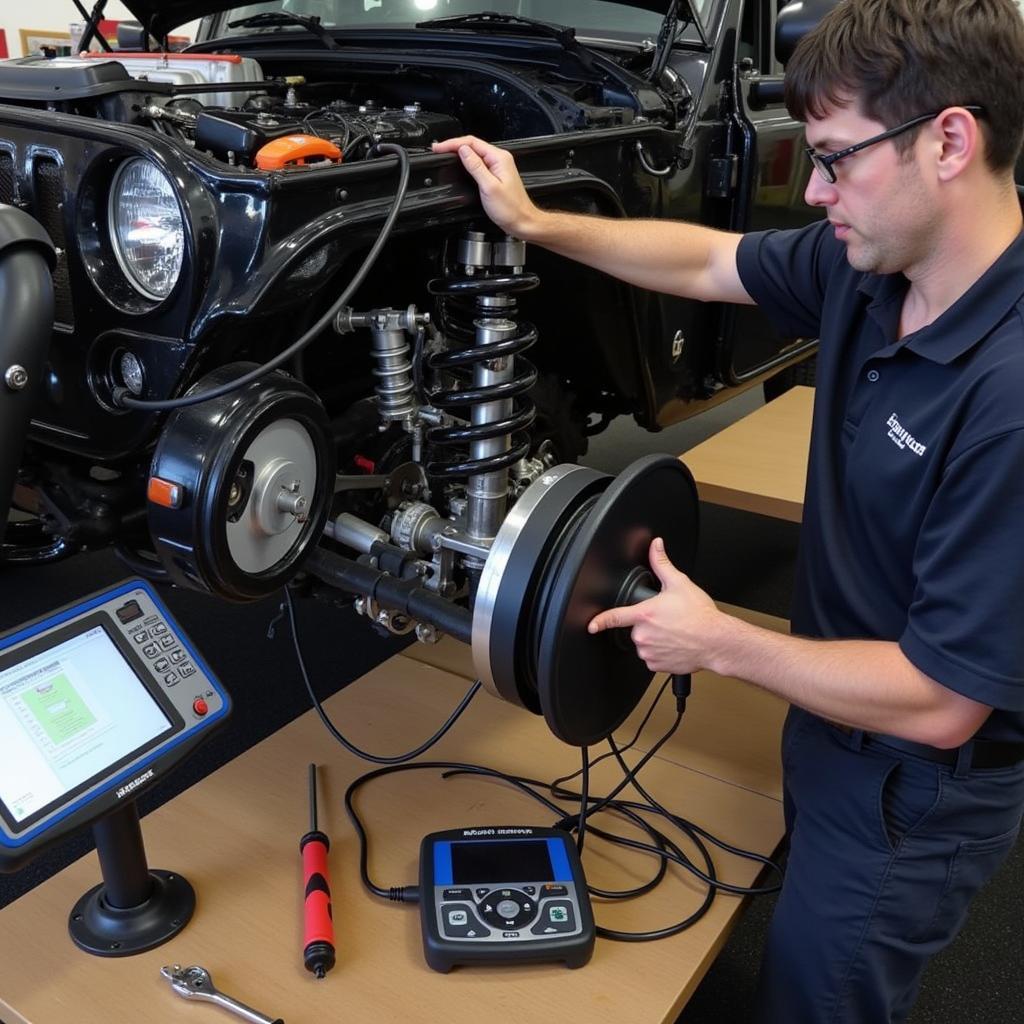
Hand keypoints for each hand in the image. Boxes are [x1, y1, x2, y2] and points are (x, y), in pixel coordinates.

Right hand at [431, 135, 542, 237]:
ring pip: (474, 154)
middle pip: (472, 145)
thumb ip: (476, 167)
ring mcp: (498, 167)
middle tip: (438, 149)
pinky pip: (478, 163)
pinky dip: (466, 162)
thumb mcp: (489, 186)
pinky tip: (459, 164)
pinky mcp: (496, 176)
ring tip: (444, 153)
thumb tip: (463, 151)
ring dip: (459, 153)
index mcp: (499, 158)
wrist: (522, 222)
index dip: (453, 143)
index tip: (439, 147)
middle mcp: (500, 159)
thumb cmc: (511, 209)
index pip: (472, 142)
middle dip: (453, 145)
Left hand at [588, 538, 723, 674]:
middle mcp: (644, 635)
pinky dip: (661, 653)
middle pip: (636, 628)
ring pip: (644, 644)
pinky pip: (652, 658)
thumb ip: (662, 563)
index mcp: (644, 614)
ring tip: (674, 633)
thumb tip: (655, 546)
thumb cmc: (700, 615)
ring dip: (655, 639)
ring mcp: (649, 651)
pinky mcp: (657, 665)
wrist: (716, 640)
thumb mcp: (680, 583)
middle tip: (668, 621)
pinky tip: (675, 645)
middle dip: (648, 624)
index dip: (599, 621)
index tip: (591, 625)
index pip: (614, 617)